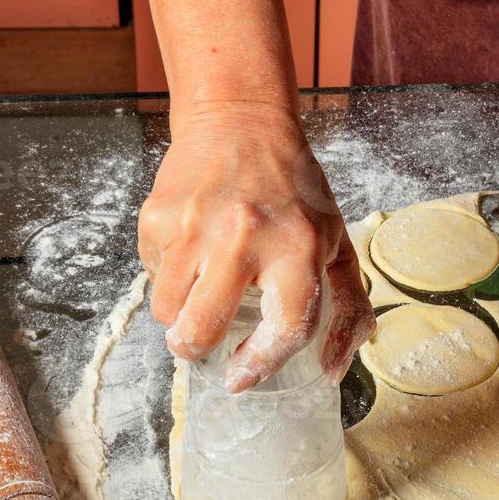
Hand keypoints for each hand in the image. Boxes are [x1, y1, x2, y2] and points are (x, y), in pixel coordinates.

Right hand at [138, 105, 374, 391]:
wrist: (240, 122)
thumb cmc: (293, 191)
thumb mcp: (335, 241)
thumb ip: (347, 306)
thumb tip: (333, 369)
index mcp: (298, 246)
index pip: (285, 326)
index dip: (262, 363)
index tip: (243, 377)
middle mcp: (244, 236)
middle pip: (203, 329)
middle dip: (197, 349)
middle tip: (203, 343)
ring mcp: (195, 225)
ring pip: (168, 310)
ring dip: (178, 315)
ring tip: (198, 292)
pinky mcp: (159, 215)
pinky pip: (151, 275)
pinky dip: (166, 277)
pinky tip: (189, 254)